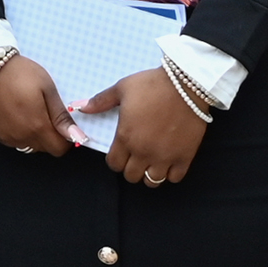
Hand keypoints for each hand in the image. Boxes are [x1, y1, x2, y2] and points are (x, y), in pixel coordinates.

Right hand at [0, 54, 77, 157]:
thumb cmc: (18, 73)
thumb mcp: (47, 89)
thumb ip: (61, 116)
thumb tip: (76, 136)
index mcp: (37, 126)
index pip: (59, 149)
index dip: (65, 139)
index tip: (63, 125)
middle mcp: (20, 136)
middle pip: (44, 148)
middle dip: (49, 135)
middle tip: (44, 112)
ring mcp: (5, 136)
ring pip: (27, 145)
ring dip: (32, 134)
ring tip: (27, 110)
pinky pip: (11, 140)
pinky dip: (16, 131)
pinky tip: (13, 113)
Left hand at [79, 70, 207, 185]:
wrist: (186, 84)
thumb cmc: (152, 85)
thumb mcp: (122, 88)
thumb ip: (101, 101)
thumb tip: (82, 107)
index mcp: (126, 137)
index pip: (114, 164)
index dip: (115, 160)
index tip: (120, 152)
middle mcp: (143, 151)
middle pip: (131, 176)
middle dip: (131, 168)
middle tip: (136, 156)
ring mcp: (165, 156)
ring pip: (152, 181)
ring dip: (149, 173)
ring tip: (151, 162)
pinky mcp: (185, 156)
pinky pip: (174, 178)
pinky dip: (170, 174)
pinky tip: (169, 161)